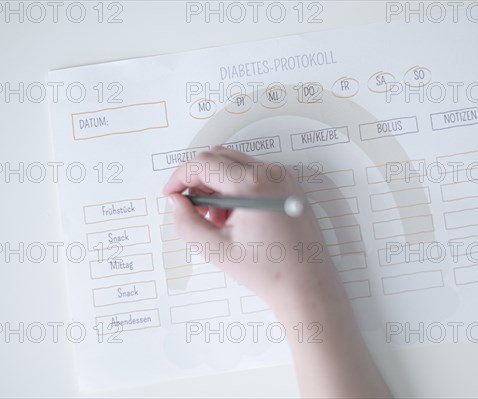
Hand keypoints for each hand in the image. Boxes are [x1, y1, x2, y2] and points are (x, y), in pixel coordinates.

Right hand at [162, 146, 339, 313]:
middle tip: (191, 208)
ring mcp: (284, 178)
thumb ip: (187, 222)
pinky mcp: (290, 186)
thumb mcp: (216, 250)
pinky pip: (254, 174)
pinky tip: (235, 217)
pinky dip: (236, 188)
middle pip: (219, 157)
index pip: (204, 163)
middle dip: (198, 179)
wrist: (307, 285)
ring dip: (217, 184)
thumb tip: (176, 202)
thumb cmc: (269, 271)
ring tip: (216, 220)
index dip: (180, 177)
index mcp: (253, 185)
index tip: (171, 194)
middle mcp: (272, 173)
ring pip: (236, 164)